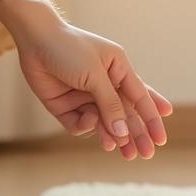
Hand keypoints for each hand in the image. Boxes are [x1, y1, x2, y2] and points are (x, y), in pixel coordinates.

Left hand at [0, 0, 172, 159]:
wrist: (34, 40)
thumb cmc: (70, 49)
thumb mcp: (95, 75)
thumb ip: (110, 105)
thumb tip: (123, 132)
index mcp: (119, 70)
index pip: (141, 98)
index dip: (152, 119)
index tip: (161, 139)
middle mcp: (104, 85)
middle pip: (124, 115)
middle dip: (135, 134)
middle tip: (144, 154)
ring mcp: (85, 97)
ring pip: (104, 124)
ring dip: (112, 136)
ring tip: (120, 151)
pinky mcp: (66, 107)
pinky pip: (80, 124)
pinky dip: (85, 126)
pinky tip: (88, 121)